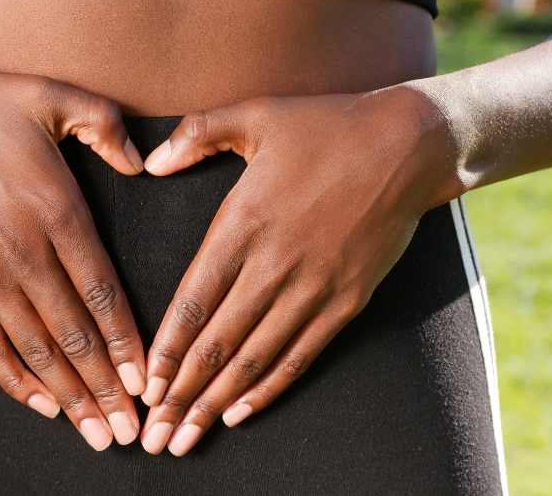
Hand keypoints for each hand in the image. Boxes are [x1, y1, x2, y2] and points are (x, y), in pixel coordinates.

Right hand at [0, 51, 147, 449]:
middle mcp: (22, 252)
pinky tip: (41, 405)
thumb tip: (143, 164)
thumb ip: (106, 127)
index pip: (103, 293)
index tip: (147, 382)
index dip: (128, 343)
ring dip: (68, 396)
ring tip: (95, 432)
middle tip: (132, 431)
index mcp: (57, 212)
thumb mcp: (53, 96)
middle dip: (106, 388)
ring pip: (35, 350)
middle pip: (74, 336)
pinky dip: (15, 379)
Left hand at [135, 87, 457, 454]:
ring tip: (187, 437)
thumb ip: (196, 136)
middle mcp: (275, 263)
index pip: (195, 299)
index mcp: (244, 221)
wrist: (408, 145)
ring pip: (255, 357)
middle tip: (154, 435)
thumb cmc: (325, 126)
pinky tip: (241, 412)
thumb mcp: (255, 114)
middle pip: (218, 342)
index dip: (167, 348)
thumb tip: (151, 164)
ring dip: (217, 401)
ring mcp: (313, 286)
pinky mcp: (346, 300)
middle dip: (182, 393)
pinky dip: (270, 386)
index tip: (144, 386)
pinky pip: (301, 353)